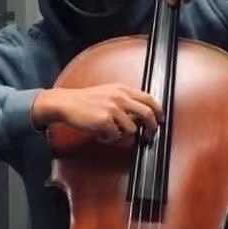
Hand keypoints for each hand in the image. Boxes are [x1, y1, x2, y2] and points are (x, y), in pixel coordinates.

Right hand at [32, 85, 163, 143]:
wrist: (67, 103)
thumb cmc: (86, 100)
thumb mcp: (109, 93)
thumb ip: (125, 100)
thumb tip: (142, 115)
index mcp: (123, 89)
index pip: (149, 99)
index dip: (158, 111)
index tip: (160, 120)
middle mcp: (120, 97)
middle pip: (147, 114)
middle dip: (152, 127)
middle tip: (150, 135)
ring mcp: (113, 109)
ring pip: (131, 129)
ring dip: (122, 135)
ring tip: (109, 131)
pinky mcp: (105, 121)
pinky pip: (116, 136)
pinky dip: (109, 138)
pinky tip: (100, 133)